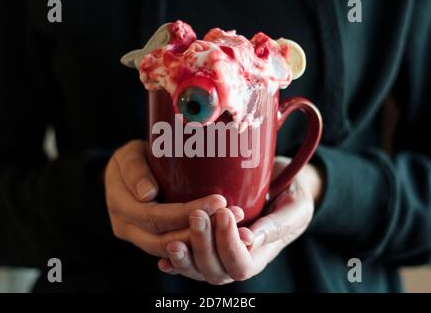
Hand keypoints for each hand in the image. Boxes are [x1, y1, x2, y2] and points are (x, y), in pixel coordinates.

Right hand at [105, 140, 240, 256]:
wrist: (123, 173)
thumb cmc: (131, 158)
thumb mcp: (129, 156)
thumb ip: (135, 170)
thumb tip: (148, 194)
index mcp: (120, 206)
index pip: (155, 217)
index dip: (186, 213)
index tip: (219, 201)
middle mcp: (127, 228)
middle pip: (166, 238)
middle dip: (203, 229)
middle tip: (234, 214)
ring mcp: (140, 238)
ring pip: (173, 249)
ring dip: (205, 240)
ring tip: (236, 227)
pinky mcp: (153, 241)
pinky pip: (177, 249)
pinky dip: (200, 244)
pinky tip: (225, 236)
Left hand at [157, 157, 323, 283]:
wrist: (282, 189)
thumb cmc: (292, 199)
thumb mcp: (293, 210)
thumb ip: (276, 226)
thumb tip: (249, 241)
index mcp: (260, 255)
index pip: (241, 265)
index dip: (229, 245)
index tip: (225, 214)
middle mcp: (236, 260)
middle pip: (215, 270)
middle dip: (203, 245)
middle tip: (197, 215)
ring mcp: (219, 254)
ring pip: (198, 269)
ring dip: (185, 256)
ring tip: (173, 241)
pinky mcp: (206, 243)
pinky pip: (188, 259)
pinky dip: (174, 260)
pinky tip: (164, 255)